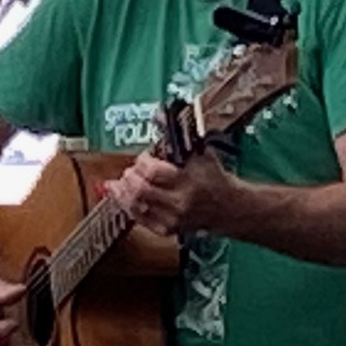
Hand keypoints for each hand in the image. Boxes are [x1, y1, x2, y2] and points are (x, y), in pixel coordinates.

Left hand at [107, 150, 236, 236]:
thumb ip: (180, 137)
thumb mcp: (201, 152)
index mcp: (188, 179)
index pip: (153, 171)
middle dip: (129, 177)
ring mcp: (173, 218)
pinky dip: (127, 207)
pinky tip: (122, 197)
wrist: (228, 207)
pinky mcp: (168, 229)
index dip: (142, 161)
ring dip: (122, 192)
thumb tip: (159, 116)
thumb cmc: (213, 177)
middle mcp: (180, 201)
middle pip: (140, 190)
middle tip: (129, 171)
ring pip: (136, 205)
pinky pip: (140, 219)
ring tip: (116, 184)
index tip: (144, 157)